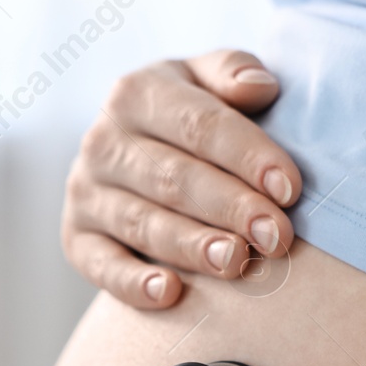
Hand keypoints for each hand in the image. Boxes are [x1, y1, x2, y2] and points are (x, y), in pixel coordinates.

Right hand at [62, 50, 301, 309]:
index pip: (199, 125)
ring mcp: (85, 193)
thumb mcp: (205, 82)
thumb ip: (231, 73)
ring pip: (143, 223)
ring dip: (192, 246)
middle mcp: (102, 142)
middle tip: (275, 236)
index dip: (247, 156)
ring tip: (236, 262)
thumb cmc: (186, 118)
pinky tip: (169, 293)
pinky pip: (102, 266)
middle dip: (229, 208)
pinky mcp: (76, 239)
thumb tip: (259, 88)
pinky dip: (132, 282)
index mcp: (135, 93)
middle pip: (173, 177)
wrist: (130, 153)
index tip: (289, 189)